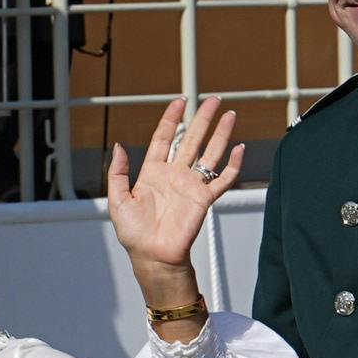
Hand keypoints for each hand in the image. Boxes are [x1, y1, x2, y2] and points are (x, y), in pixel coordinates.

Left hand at [106, 97, 244, 317]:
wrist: (152, 257)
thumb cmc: (134, 234)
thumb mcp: (117, 200)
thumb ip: (117, 172)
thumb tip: (118, 146)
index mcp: (153, 172)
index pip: (163, 138)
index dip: (171, 119)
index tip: (180, 102)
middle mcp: (174, 175)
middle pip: (191, 139)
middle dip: (202, 119)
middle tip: (213, 100)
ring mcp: (191, 186)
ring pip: (210, 153)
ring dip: (221, 134)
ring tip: (230, 115)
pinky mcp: (204, 199)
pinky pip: (223, 180)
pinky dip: (233, 165)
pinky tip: (239, 149)